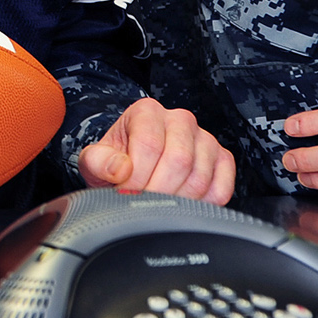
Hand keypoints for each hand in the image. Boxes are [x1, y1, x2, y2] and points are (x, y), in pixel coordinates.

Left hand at [78, 96, 236, 202]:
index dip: (136, 178)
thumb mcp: (95, 160)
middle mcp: (180, 120)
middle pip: (179, 161)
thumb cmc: (117, 161)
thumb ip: (98, 162)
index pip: (149, 145)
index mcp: (147, 112)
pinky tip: (180, 204)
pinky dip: (201, 205)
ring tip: (157, 204)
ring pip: (200, 178)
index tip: (124, 194)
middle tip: (141, 205)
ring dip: (176, 202)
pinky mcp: (222, 161)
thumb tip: (120, 169)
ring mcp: (205, 140)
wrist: (132, 166)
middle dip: (157, 192)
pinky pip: (220, 189)